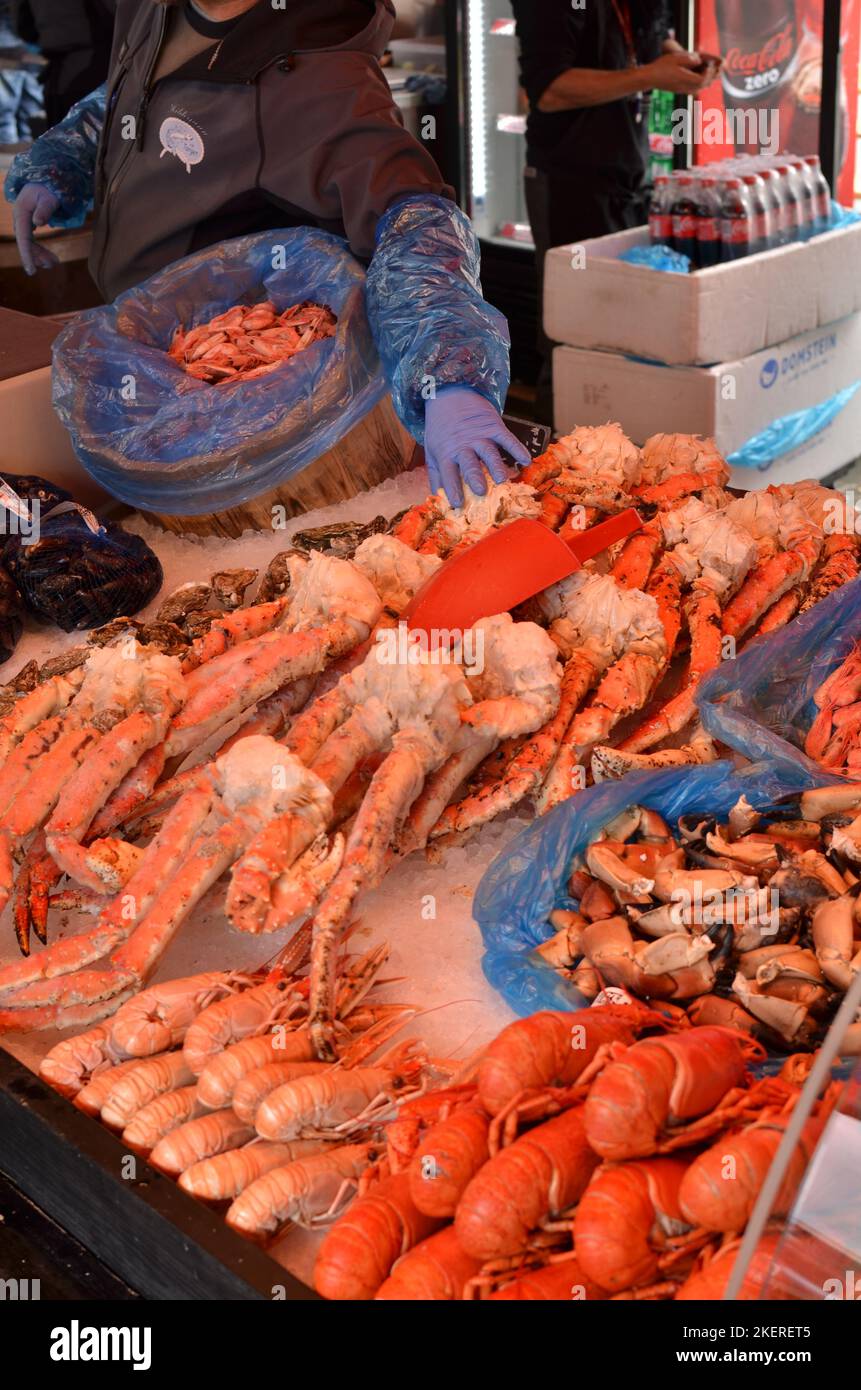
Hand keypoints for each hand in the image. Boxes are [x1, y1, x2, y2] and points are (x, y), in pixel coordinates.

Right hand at [12, 183, 60, 275]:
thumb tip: (37, 222)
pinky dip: (40, 250)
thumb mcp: (48, 198)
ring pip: (29, 244)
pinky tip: (50, 258)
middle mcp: (19, 219)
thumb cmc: (47, 189)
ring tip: (55, 262)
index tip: (32, 271)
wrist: (42, 182)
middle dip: (37, 256)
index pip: (23, 238)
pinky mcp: (27, 225)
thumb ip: (44, 209)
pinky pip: (31, 241)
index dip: (27, 255)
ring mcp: (22, 223)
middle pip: (26, 243)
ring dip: (40, 255)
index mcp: (21, 213)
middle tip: (53, 264)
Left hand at [424, 386, 531, 507]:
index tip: (457, 504)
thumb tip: (438, 500)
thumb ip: (437, 476)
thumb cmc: (441, 429)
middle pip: (468, 463)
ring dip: (495, 465)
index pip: (448, 474)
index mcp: (446, 453)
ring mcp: (479, 435)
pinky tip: (526, 460)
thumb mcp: (433, 451)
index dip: (452, 488)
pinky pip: (506, 438)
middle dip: (474, 477)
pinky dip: (517, 448)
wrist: (449, 394)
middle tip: (481, 491)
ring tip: (502, 479)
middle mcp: (462, 446)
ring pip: (488, 452)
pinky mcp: (493, 425)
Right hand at [645, 51, 715, 94]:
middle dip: (712, 75)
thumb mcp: (675, 58)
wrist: (650, 78)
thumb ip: (689, 59)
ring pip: (701, 87)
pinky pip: (696, 88)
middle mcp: (686, 87)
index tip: (709, 62)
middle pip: (705, 84)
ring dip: (708, 78)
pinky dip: (702, 81)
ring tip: (711, 69)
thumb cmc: (661, 66)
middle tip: (715, 65)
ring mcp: (684, 90)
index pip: (703, 79)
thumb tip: (699, 59)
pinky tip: (703, 74)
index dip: (709, 71)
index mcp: (685, 80)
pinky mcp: (682, 90)